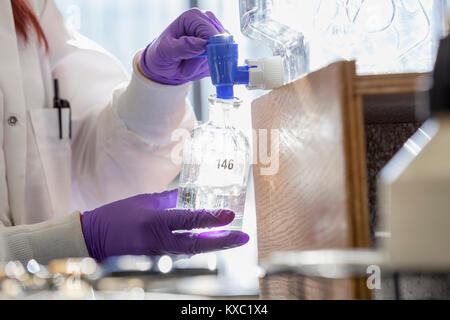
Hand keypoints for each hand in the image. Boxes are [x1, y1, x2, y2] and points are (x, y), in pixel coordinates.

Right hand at [80, 189, 248, 261]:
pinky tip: (208, 242)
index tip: (230, 215)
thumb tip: (189, 194)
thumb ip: (168, 200)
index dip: (212, 219)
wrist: (93, 240)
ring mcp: (157, 256)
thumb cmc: (116, 217)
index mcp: (154, 222)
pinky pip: (181, 256)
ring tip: (232, 238)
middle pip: (198, 244)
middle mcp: (158, 241)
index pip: (189, 221)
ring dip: (213, 245)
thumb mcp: (143, 201)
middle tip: (244, 237)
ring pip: (192, 252)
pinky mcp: (155, 263)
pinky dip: (197, 249)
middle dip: (224, 242)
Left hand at [140, 8, 224, 84]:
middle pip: (220, 44)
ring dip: (205, 66)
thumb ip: (184, 47)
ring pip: (222, 55)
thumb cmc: (162, 56)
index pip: (211, 33)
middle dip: (204, 61)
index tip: (190, 65)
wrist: (164, 66)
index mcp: (193, 17)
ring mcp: (215, 35)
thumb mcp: (166, 52)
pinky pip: (222, 62)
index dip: (205, 52)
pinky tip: (196, 68)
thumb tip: (204, 44)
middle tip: (187, 69)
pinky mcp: (220, 47)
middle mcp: (206, 22)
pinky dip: (210, 69)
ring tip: (189, 67)